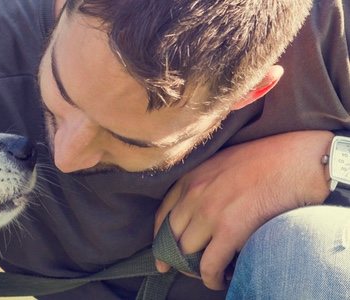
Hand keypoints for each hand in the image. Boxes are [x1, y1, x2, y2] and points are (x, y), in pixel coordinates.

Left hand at [154, 130, 332, 289]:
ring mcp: (209, 213)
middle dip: (175, 258)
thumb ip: (205, 183)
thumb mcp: (222, 163)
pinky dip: (211, 279)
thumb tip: (200, 212)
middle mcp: (193, 195)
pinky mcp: (229, 230)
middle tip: (186, 270)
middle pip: (171, 237)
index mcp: (190, 178)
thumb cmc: (267, 160)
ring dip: (194, 269)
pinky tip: (220, 281)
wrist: (297, 161)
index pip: (163, 215)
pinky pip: (209, 265)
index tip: (162, 254)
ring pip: (186, 253)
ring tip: (208, 274)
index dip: (160, 239)